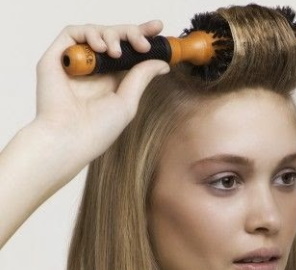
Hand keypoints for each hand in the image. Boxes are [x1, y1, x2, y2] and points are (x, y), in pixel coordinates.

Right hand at [32, 21, 169, 174]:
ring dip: (111, 35)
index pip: (128, 48)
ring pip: (95, 32)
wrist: (70, 138)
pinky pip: (72, 33)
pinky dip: (89, 33)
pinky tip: (101, 48)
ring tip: (116, 52)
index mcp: (112, 78)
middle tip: (143, 43)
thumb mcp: (127, 101)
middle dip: (131, 32)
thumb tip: (162, 62)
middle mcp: (94, 68)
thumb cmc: (97, 129)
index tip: (158, 29)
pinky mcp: (56, 58)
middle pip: (114, 36)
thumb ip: (141, 77)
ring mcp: (75, 62)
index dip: (142, 35)